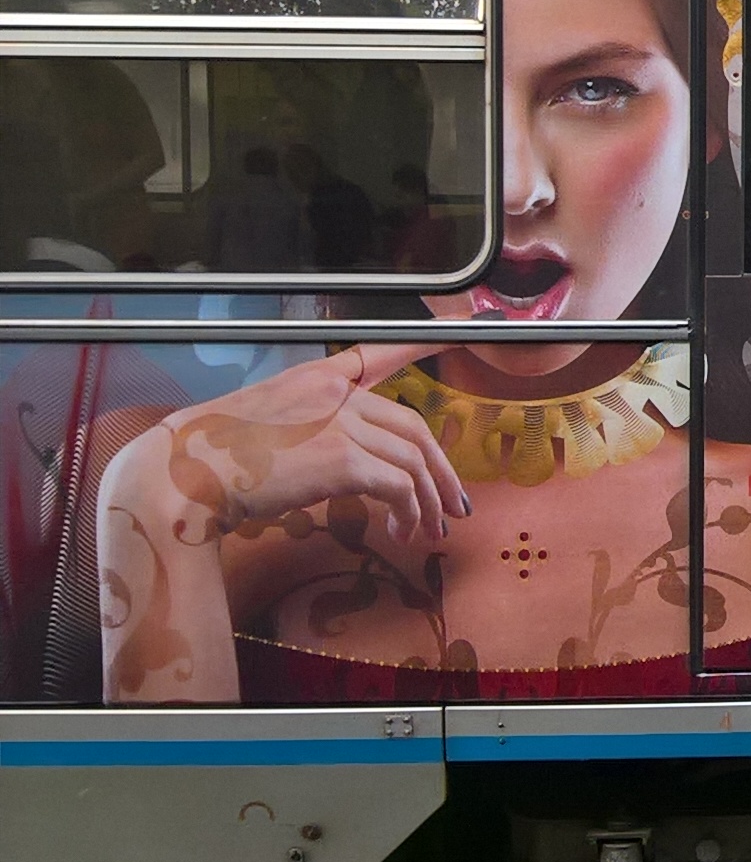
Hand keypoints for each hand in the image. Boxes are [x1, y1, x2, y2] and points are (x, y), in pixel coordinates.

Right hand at [159, 340, 471, 541]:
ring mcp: (342, 424)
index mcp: (314, 378)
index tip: (461, 330)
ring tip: (431, 529)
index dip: (426, 342)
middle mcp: (335, 394)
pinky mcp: (344, 461)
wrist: (178, 475)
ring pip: (414, 459)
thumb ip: (304, 427)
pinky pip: (400, 486)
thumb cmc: (205, 459)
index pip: (381, 353)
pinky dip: (410, 511)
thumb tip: (335, 459)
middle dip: (440, 468)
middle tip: (453, 501)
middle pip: (413, 425)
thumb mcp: (259, 424)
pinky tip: (400, 531)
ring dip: (430, 500)